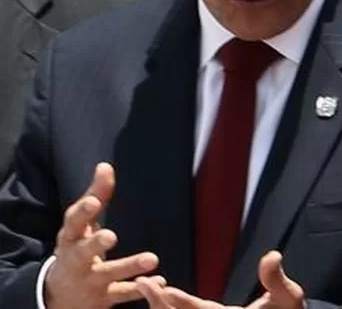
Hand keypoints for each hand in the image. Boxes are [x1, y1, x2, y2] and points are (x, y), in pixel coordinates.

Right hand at [45, 162, 163, 308]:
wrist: (61, 295)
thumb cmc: (76, 248)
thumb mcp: (81, 224)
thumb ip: (95, 195)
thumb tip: (105, 166)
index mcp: (70, 237)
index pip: (73, 222)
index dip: (83, 212)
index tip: (94, 201)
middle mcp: (76, 259)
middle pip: (83, 252)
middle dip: (95, 244)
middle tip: (110, 236)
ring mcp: (89, 280)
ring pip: (108, 274)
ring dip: (129, 266)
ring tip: (152, 259)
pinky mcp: (103, 297)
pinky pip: (122, 293)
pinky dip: (139, 288)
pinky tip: (160, 279)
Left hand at [136, 251, 303, 308]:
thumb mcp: (288, 298)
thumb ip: (276, 279)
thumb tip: (272, 255)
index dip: (181, 302)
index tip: (164, 290)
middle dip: (158, 302)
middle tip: (140, 282)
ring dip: (158, 304)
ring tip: (142, 284)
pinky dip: (166, 307)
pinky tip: (155, 293)